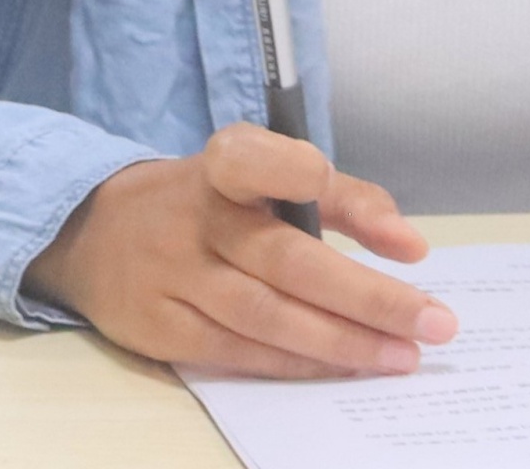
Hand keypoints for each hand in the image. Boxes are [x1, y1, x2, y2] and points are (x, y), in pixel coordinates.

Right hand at [27, 122, 457, 378]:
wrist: (95, 232)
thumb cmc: (208, 200)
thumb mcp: (261, 172)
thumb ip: (342, 197)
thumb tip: (409, 246)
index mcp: (224, 164)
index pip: (257, 160)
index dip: (295, 172)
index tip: (349, 195)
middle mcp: (199, 217)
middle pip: (287, 259)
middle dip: (366, 296)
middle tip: (434, 321)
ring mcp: (175, 276)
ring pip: (267, 316)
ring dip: (341, 342)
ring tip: (401, 357)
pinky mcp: (160, 328)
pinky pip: (238, 351)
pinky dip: (293, 364)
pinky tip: (340, 369)